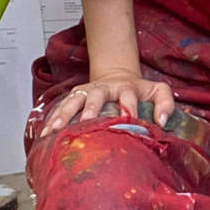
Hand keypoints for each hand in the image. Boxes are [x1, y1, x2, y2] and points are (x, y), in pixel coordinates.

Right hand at [39, 73, 175, 136]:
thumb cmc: (140, 91)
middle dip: (91, 107)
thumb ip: (166, 103)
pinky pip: (61, 107)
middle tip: (87, 121)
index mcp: (126, 87)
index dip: (128, 106)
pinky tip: (44, 133)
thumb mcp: (158, 91)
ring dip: (64, 114)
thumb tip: (161, 122)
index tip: (128, 119)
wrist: (119, 76)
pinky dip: (52, 118)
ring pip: (74, 100)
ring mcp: (87, 91)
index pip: (128, 95)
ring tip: (53, 130)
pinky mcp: (75, 96)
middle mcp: (104, 87)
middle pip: (96, 95)